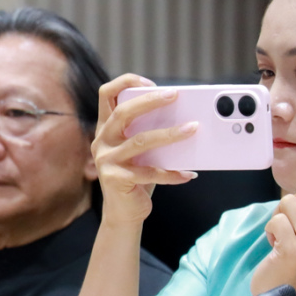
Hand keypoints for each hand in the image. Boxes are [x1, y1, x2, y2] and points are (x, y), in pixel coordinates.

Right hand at [92, 74, 196, 227]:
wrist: (124, 213)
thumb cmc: (137, 176)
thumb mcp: (141, 151)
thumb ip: (150, 132)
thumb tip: (184, 117)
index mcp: (106, 128)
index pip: (106, 94)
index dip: (125, 83)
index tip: (150, 83)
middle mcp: (102, 141)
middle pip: (123, 112)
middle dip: (149, 100)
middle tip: (175, 95)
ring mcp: (106, 161)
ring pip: (140, 141)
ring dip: (169, 134)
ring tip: (192, 129)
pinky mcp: (116, 180)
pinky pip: (149, 172)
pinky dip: (172, 173)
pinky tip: (188, 174)